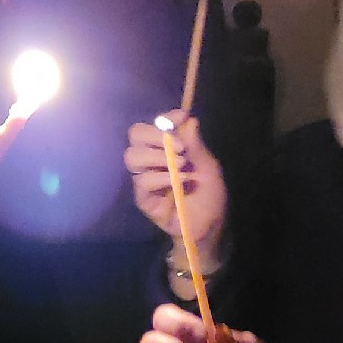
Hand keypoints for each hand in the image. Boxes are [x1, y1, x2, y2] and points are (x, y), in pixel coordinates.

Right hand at [123, 113, 227, 267]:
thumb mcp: (209, 168)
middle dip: (155, 135)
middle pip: (135, 134)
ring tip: (179, 165)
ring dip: (157, 156)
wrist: (209, 226)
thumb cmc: (209, 196)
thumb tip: (190, 120)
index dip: (166, 117)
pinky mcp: (143, 198)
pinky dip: (161, 178)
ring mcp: (145, 178)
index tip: (182, 116)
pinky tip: (178, 183)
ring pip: (133, 156)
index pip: (156, 124)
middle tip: (178, 147)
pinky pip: (142, 181)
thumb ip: (196, 146)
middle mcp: (152, 159)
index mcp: (167, 148)